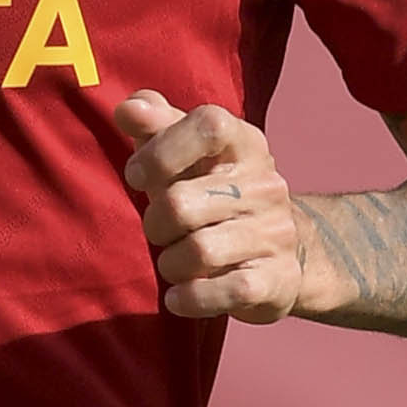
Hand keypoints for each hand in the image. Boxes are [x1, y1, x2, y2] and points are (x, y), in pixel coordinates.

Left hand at [115, 93, 307, 327]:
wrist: (278, 252)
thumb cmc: (213, 194)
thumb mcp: (188, 155)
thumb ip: (156, 125)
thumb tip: (127, 108)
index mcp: (244, 144)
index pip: (209, 126)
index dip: (162, 150)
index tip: (137, 175)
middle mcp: (266, 184)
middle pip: (181, 203)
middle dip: (154, 224)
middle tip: (157, 230)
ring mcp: (275, 233)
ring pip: (198, 252)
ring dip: (170, 264)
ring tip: (174, 262)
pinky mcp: (277, 279)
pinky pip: (226, 292)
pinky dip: (191, 298)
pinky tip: (179, 297)